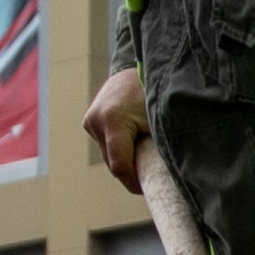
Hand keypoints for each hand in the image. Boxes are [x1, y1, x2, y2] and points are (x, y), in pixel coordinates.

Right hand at [84, 65, 147, 192]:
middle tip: (151, 177)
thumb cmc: (152, 92)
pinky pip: (106, 146)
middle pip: (113, 163)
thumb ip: (157, 148)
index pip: (120, 166)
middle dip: (131, 173)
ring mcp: (90, 122)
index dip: (134, 182)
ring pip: (108, 156)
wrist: (135, 65)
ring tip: (145, 156)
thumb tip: (164, 177)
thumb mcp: (158, 120)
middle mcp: (96, 121)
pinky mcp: (89, 122)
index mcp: (113, 120)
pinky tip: (134, 143)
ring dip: (125, 161)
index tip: (149, 189)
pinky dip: (119, 149)